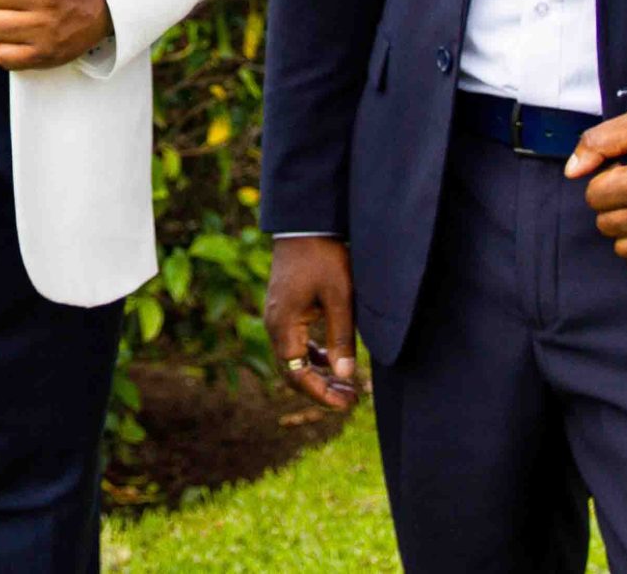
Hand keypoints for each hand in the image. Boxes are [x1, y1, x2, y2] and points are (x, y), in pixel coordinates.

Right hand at [265, 235, 359, 411]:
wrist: (306, 224)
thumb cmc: (324, 258)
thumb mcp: (340, 298)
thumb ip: (342, 338)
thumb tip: (345, 376)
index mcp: (283, 326)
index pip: (296, 376)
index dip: (321, 395)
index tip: (348, 402)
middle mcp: (274, 324)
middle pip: (292, 372)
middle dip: (321, 389)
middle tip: (352, 397)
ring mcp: (277, 316)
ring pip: (293, 359)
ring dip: (317, 374)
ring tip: (346, 383)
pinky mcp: (285, 308)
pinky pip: (294, 343)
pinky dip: (312, 356)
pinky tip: (331, 357)